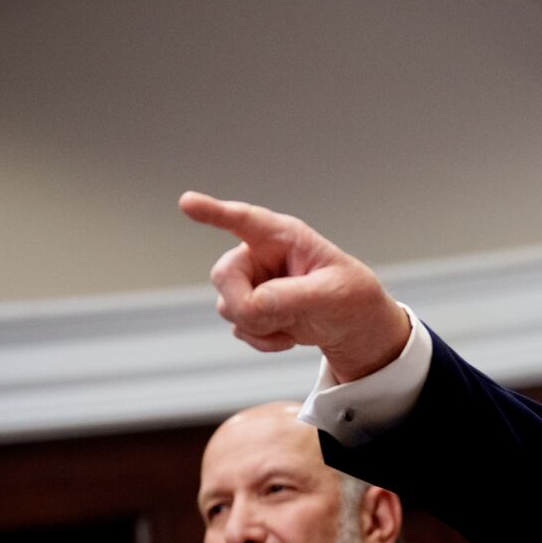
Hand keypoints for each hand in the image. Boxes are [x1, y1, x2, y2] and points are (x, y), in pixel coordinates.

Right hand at [179, 191, 409, 381]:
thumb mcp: (334, 294)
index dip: (214, 211)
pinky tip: (288, 336)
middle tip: (278, 317)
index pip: (244, 219)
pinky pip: (238, 328)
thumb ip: (294, 296)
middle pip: (223, 275)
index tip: (187, 202)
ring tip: (295, 321)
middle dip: (245, 304)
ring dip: (260, 325)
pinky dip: (262, 340)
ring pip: (227, 306)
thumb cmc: (351, 296)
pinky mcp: (249, 308)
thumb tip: (255, 303)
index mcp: (284, 237)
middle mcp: (261, 255)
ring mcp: (252, 283)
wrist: (354, 326)